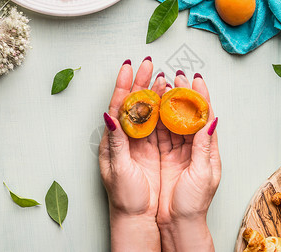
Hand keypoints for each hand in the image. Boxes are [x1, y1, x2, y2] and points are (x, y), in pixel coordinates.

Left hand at [99, 58, 165, 251]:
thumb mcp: (118, 169)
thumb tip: (110, 115)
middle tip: (148, 64)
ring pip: (149, 112)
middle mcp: (127, 138)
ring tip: (162, 76)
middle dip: (140, 82)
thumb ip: (116, 141)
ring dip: (154, 93)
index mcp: (114, 140)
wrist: (139, 217)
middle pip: (134, 104)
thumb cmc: (125, 197)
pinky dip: (166, 110)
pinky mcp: (155, 150)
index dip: (123, 85)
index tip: (128, 67)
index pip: (118, 106)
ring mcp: (142, 143)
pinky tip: (171, 99)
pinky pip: (161, 125)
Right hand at [156, 72, 220, 251]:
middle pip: (188, 114)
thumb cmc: (193, 203)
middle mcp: (193, 147)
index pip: (206, 116)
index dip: (201, 97)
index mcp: (207, 150)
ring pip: (172, 121)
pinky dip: (156, 119)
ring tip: (163, 85)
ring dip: (168, 103)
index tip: (196, 79)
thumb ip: (204, 147)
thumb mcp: (203, 173)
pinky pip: (159, 133)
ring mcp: (177, 151)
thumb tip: (211, 121)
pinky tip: (152, 107)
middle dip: (183, 94)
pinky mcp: (162, 156)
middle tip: (177, 76)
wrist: (176, 223)